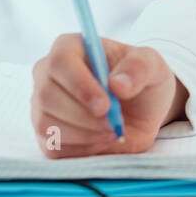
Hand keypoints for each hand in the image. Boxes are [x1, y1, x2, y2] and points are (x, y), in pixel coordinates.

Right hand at [31, 35, 189, 157]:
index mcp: (70, 47)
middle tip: (114, 123)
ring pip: (47, 124)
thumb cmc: (141, 80)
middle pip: (48, 95)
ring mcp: (42, 105)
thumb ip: (139, 67)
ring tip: (112, 129)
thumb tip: (117, 84)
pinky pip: (53, 147)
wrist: (141, 111)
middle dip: (85, 116)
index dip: (80, 85)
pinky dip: (82, 149)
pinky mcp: (47, 134)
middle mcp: (48, 74)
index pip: (61, 61)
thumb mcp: (152, 66)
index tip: (105, 105)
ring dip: (85, 134)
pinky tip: (102, 140)